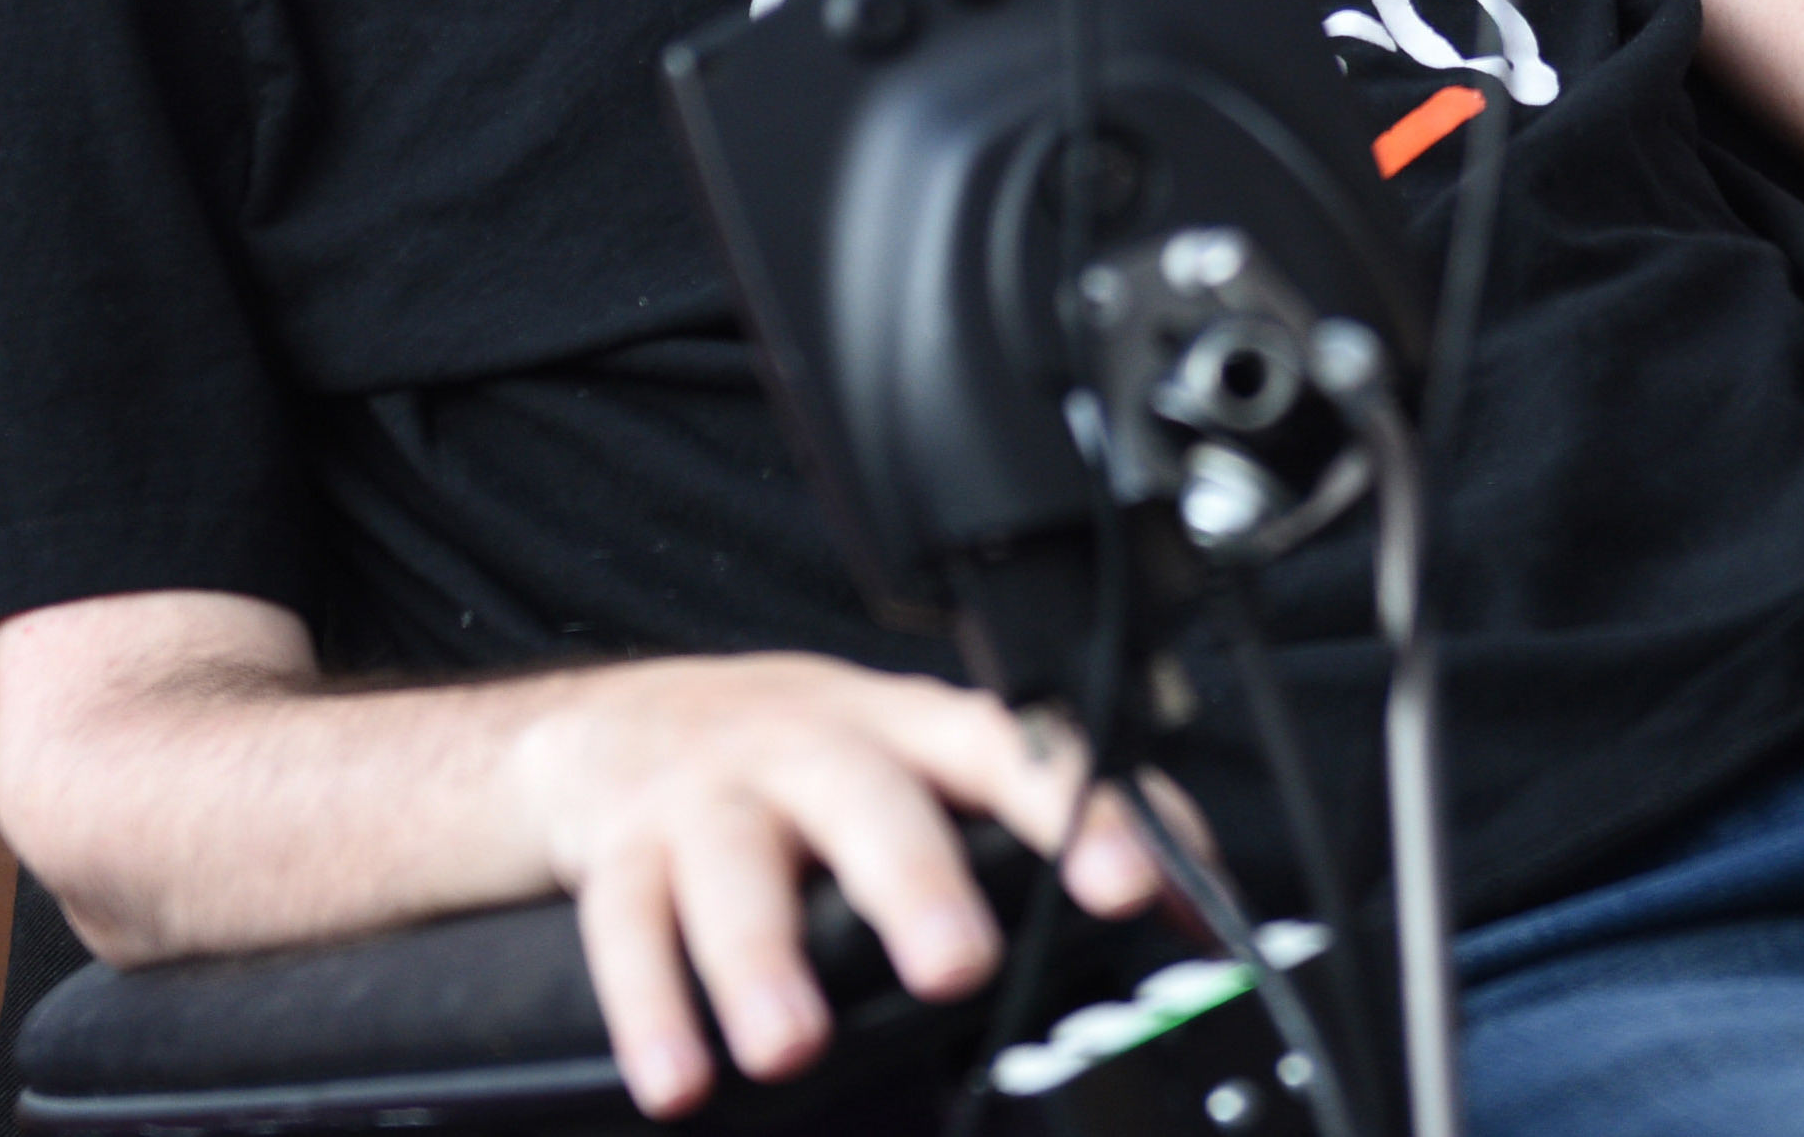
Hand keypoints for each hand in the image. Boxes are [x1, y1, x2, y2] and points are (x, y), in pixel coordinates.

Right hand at [502, 654, 1162, 1114]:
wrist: (618, 725)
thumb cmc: (804, 765)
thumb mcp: (917, 769)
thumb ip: (1031, 831)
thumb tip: (1185, 923)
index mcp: (909, 729)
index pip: (1010, 747)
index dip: (1075, 809)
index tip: (1130, 886)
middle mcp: (813, 746)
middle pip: (868, 797)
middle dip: (916, 883)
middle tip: (957, 966)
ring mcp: (711, 793)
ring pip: (736, 866)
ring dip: (763, 961)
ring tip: (790, 1047)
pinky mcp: (623, 848)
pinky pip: (629, 924)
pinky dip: (652, 1009)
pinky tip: (678, 1078)